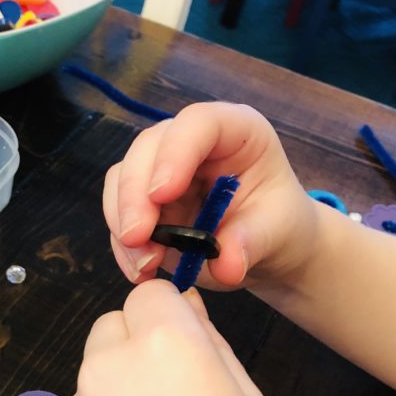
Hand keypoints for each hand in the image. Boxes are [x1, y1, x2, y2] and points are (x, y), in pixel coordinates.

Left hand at [60, 280, 320, 395]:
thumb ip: (208, 347)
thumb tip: (184, 311)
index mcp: (163, 345)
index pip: (150, 293)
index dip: (171, 316)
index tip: (189, 347)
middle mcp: (107, 369)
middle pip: (112, 328)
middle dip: (140, 346)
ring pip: (95, 377)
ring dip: (120, 390)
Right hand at [104, 102, 318, 290]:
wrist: (263, 248)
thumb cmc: (277, 225)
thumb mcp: (277, 232)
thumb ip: (252, 243)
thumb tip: (225, 267)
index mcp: (235, 131)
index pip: (198, 123)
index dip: (175, 153)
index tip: (162, 195)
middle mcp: (191, 142)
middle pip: (147, 148)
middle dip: (134, 194)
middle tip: (137, 238)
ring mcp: (161, 168)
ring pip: (122, 178)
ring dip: (122, 222)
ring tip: (144, 265)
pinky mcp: (142, 199)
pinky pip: (118, 213)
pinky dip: (123, 245)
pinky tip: (140, 272)